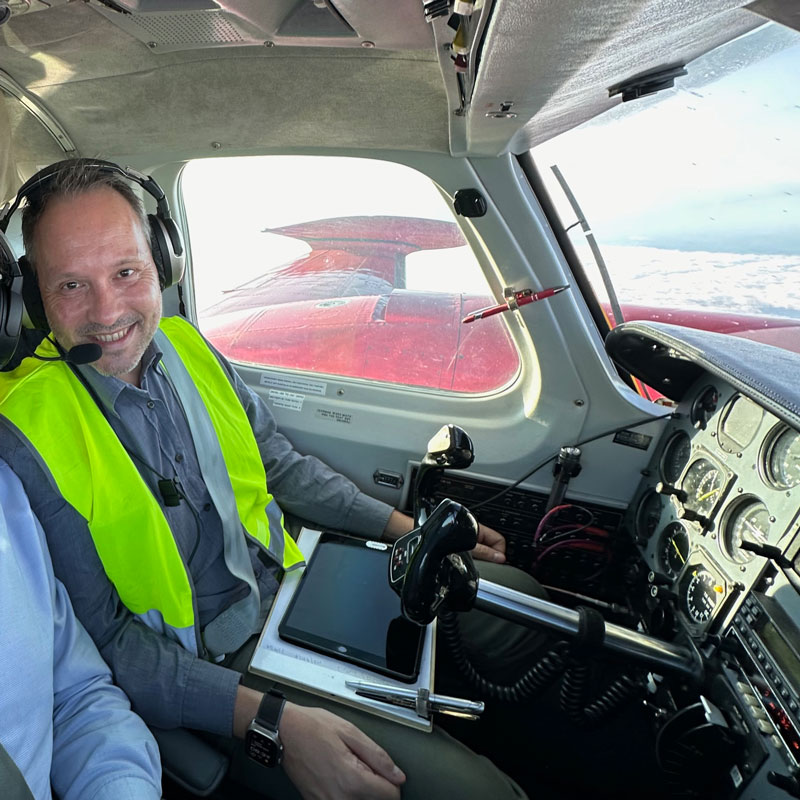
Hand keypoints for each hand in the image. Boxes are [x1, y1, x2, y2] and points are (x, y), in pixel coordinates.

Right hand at [279, 703, 404, 799]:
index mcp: (352, 780)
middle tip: (364, 765)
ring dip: (361, 790)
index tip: (386, 770)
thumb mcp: (350, 732)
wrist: (284, 732)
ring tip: (350, 768)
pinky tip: (339, 775)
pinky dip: (346, 792)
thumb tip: (397, 775)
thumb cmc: (312, 727)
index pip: (390, 795)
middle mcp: (339, 799)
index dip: (392, 780)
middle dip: (376, 785)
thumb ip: (377, 756)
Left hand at [383, 510, 505, 563]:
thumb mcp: (466, 548)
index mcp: (477, 528)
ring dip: (481, 559)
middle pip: (491, 546)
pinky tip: (466, 565)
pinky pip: (471, 553)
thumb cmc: (437, 536)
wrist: (419, 537)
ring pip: (481, 551)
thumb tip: (500, 558)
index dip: (500, 552)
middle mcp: (473, 532)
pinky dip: (472, 560)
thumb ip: (484, 552)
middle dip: (491, 557)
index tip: (499, 563)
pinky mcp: (458, 545)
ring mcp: (466, 539)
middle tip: (487, 567)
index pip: (499, 540)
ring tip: (474, 566)